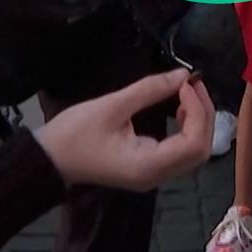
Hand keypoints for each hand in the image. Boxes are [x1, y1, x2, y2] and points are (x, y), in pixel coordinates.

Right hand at [35, 69, 213, 190]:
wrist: (47, 159)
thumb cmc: (74, 134)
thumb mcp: (112, 106)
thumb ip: (149, 90)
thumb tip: (182, 75)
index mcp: (148, 165)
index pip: (194, 143)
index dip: (198, 111)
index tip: (186, 83)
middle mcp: (156, 176)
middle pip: (200, 151)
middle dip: (204, 115)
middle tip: (194, 84)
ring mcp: (152, 176)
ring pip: (193, 154)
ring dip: (198, 122)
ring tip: (188, 92)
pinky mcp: (146, 169)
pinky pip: (179, 153)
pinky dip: (187, 130)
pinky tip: (178, 109)